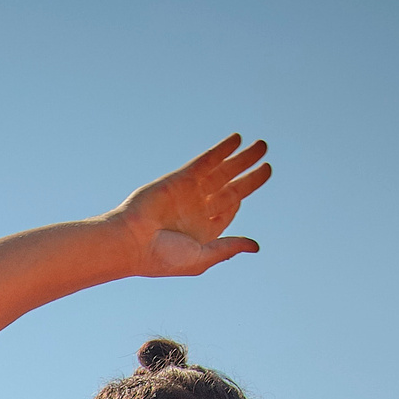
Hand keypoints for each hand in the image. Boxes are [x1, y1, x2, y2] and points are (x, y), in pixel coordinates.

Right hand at [105, 135, 271, 277]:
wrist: (131, 241)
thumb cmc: (162, 257)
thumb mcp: (202, 258)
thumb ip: (229, 248)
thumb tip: (255, 246)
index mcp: (201, 230)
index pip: (227, 209)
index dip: (239, 198)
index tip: (244, 193)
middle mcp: (197, 209)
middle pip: (230, 188)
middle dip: (249, 175)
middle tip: (267, 161)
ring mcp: (189, 192)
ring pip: (222, 171)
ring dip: (241, 157)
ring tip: (262, 145)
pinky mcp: (181, 178)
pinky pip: (206, 161)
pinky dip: (222, 150)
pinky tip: (237, 139)